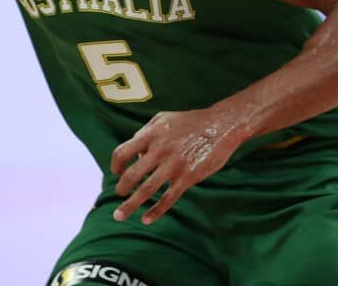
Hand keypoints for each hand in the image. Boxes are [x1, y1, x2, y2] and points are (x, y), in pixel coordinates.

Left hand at [109, 109, 247, 224]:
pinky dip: (155, 211)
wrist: (221, 125)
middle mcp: (159, 150)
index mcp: (151, 134)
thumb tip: (135, 153)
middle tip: (119, 194)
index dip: (115, 165)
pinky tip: (147, 219)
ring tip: (119, 215)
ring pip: (146, 190)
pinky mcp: (188, 177)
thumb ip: (146, 132)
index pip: (122, 152)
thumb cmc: (191, 121)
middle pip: (131, 175)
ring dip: (130, 205)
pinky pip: (168, 198)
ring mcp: (173, 165)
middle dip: (121, 189)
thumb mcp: (164, 118)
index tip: (116, 172)